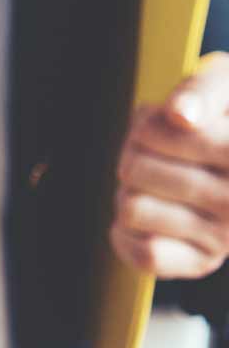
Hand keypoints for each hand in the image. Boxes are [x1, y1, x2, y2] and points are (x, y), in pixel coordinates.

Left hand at [111, 53, 228, 278]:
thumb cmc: (223, 117)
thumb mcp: (224, 85)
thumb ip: (203, 89)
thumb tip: (180, 115)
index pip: (154, 133)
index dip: (146, 125)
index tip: (169, 125)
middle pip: (133, 169)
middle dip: (133, 157)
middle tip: (159, 157)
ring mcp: (226, 236)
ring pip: (131, 208)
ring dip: (130, 193)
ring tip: (159, 186)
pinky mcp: (203, 262)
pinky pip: (142, 254)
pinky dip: (128, 235)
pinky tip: (150, 218)